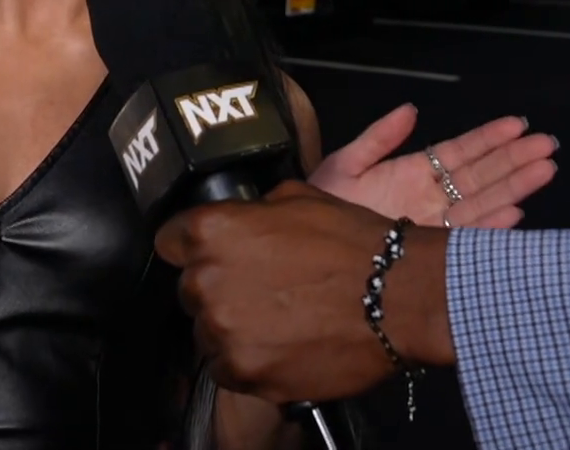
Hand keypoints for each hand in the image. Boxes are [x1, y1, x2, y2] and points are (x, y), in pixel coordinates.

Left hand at [155, 181, 453, 404]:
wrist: (398, 297)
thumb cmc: (351, 242)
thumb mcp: (296, 199)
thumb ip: (252, 212)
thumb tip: (240, 219)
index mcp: (211, 231)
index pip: (170, 240)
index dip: (192, 246)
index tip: (215, 254)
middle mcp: (205, 281)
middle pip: (190, 290)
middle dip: (218, 288)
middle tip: (261, 289)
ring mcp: (222, 331)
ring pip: (208, 332)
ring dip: (233, 327)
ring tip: (278, 321)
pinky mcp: (243, 371)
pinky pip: (228, 368)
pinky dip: (250, 361)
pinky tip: (282, 347)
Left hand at [309, 106, 558, 227]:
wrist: (304, 251)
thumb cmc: (323, 207)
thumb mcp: (346, 165)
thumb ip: (379, 138)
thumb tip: (411, 109)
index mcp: (413, 173)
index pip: (459, 152)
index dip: (488, 139)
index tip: (518, 125)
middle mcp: (431, 199)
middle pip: (480, 176)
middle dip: (514, 160)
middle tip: (548, 145)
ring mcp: (434, 226)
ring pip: (482, 204)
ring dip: (513, 188)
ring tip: (544, 170)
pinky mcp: (430, 251)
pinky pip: (465, 238)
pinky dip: (490, 228)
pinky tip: (515, 214)